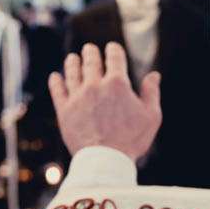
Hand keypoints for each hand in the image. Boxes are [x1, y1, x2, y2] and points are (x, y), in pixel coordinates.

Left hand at [48, 42, 161, 159]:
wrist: (106, 160)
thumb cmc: (132, 140)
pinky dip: (56, 82)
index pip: (114, 57)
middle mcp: (95, 85)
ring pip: (72, 72)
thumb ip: (151, 93)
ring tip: (72, 58)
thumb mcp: (151, 116)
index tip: (112, 48)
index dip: (113, 50)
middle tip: (89, 49)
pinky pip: (58, 91)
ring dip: (72, 63)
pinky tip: (55, 77)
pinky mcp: (64, 110)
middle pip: (91, 61)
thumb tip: (154, 75)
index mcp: (118, 83)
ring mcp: (77, 97)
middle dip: (91, 52)